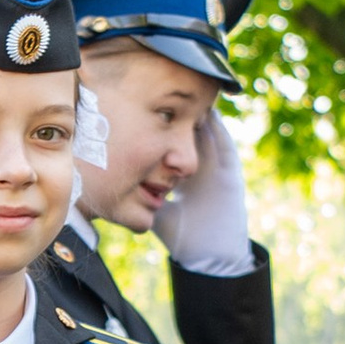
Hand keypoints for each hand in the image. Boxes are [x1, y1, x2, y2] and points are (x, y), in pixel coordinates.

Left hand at [150, 106, 254, 275]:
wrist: (209, 254)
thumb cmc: (182, 236)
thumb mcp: (154, 208)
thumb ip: (139, 196)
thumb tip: (113, 186)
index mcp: (185, 172)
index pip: (172, 141)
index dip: (161, 125)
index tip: (144, 106)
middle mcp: (202, 165)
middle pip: (190, 130)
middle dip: (180, 112)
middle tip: (165, 89)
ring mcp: (217, 167)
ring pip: (209, 132)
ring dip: (200, 113)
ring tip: (188, 90)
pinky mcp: (230, 172)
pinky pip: (225, 143)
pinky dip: (218, 127)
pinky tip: (208, 112)